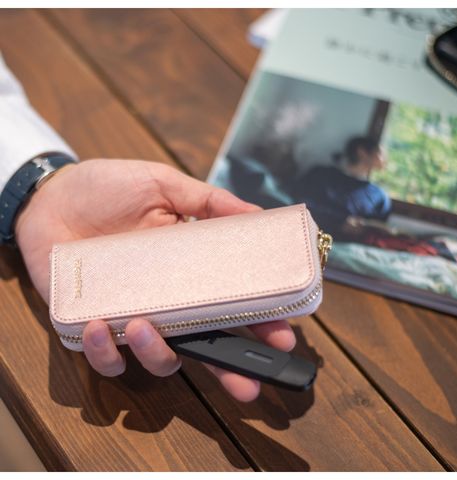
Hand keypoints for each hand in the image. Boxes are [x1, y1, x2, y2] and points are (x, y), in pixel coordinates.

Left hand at [15, 159, 295, 401]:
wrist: (52, 192)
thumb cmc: (110, 188)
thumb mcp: (164, 185)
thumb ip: (209, 201)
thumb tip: (259, 215)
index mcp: (186, 270)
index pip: (229, 302)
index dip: (257, 322)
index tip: (282, 335)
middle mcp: (164, 299)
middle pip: (203, 344)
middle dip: (229, 371)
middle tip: (247, 386)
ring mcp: (129, 313)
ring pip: (157, 359)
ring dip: (157, 354)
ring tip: (144, 325)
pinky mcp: (91, 322)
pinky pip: (104, 357)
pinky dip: (104, 352)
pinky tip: (99, 327)